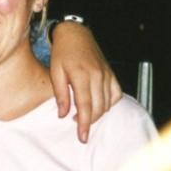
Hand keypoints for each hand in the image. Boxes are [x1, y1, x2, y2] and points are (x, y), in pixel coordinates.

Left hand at [49, 22, 121, 142]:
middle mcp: (97, 76)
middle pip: (98, 107)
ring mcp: (106, 74)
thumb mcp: (55, 71)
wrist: (75, 34)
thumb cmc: (62, 53)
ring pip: (107, 103)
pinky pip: (116, 94)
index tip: (82, 137)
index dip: (83, 123)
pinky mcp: (111, 73)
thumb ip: (60, 94)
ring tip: (83, 118)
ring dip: (97, 114)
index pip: (85, 106)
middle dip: (90, 122)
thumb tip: (62, 114)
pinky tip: (99, 107)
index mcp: (81, 75)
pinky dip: (110, 104)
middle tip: (80, 131)